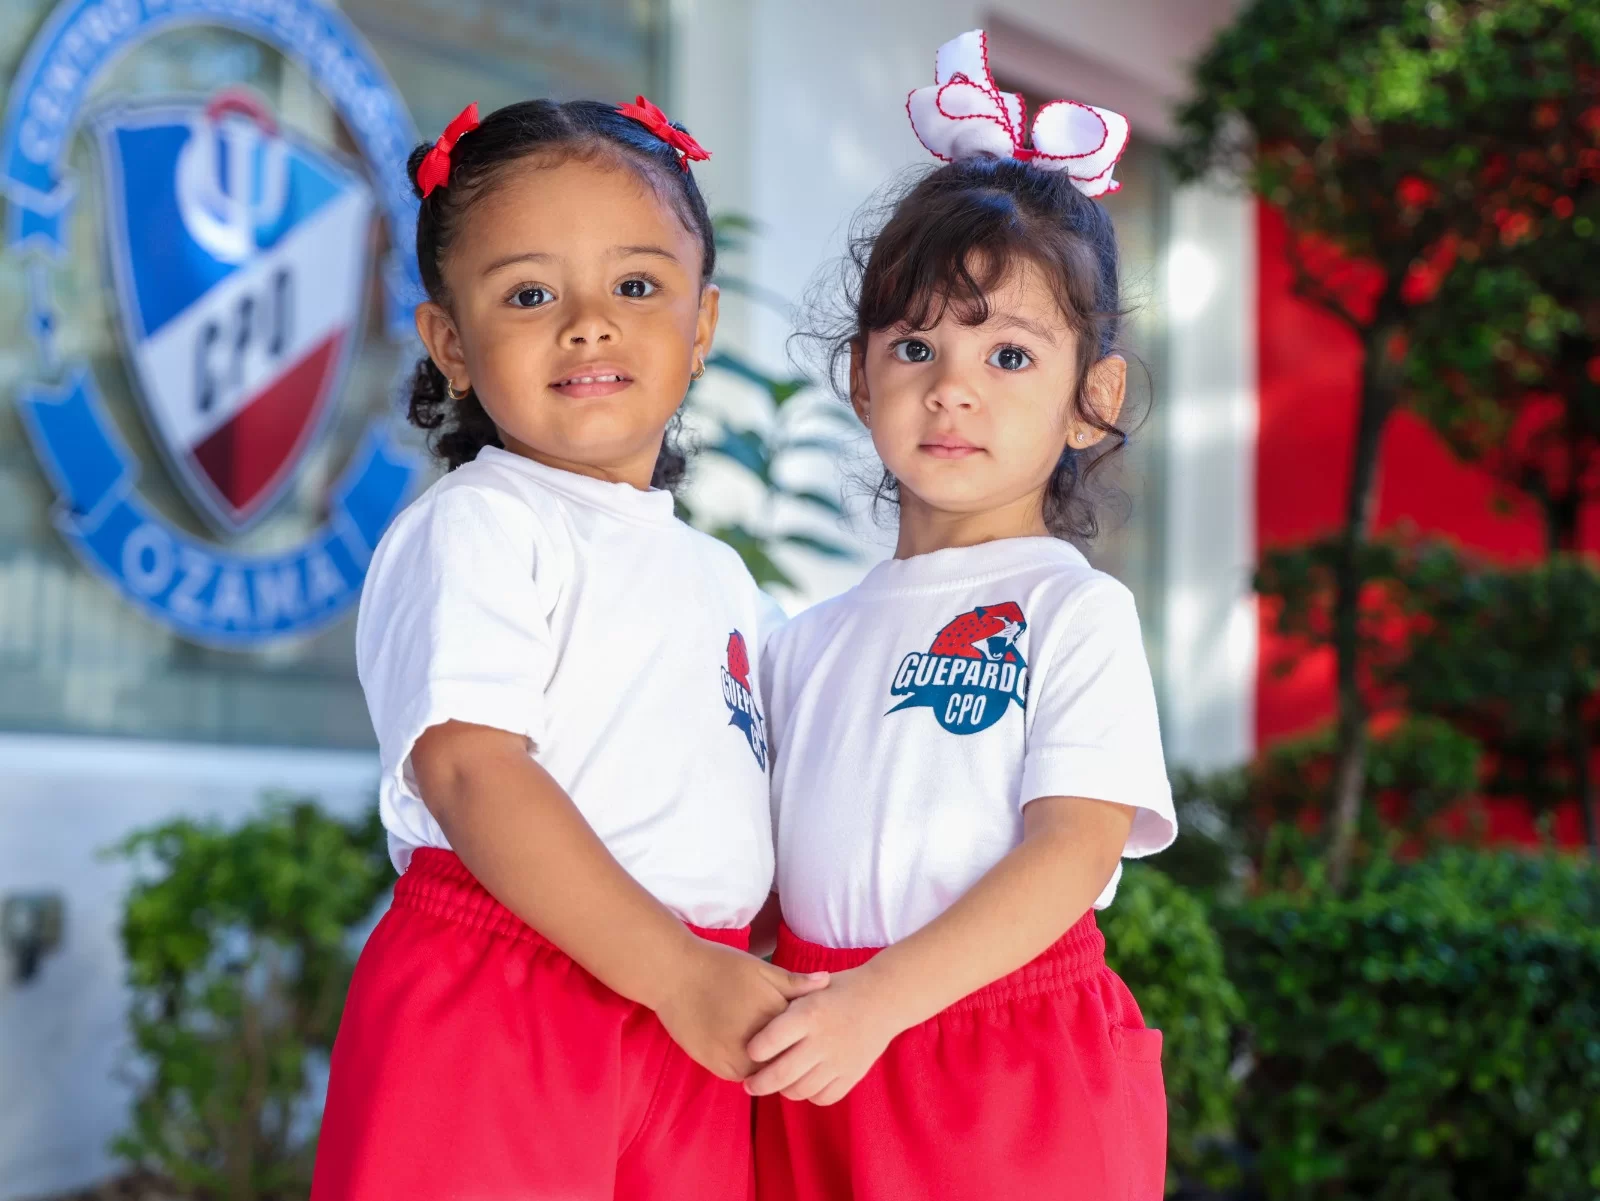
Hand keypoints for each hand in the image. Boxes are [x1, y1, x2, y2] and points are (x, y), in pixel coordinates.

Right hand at [654, 941, 828, 1081]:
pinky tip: (749, 1052)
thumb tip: (827, 982)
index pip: (803, 1037)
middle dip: (792, 1054)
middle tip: (793, 1045)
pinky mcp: (717, 1066)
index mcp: (774, 1017)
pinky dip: (750, 1069)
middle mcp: (758, 1043)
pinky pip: (744, 1076)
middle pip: (787, 1059)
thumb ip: (794, 983)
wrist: (674, 976)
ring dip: (771, 1066)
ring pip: (766, 1073)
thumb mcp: (760, 968)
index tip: (808, 1031)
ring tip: (772, 1050)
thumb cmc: (720, 967)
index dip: (806, 1035)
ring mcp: (736, 1059)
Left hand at [743, 966, 901, 1104]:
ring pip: (800, 1090)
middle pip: (782, 1074)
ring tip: (777, 1083)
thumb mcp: (811, 988)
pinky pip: (823, 1097)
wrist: (884, 999)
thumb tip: (753, 1019)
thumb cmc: (839, 991)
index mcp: (809, 1013)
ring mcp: (839, 1061)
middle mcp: (822, 1040)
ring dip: (784, 1090)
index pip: (771, 1040)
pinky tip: (805, 1083)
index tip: (750, 1051)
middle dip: (759, 1084)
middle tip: (749, 1085)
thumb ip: (785, 1003)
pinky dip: (810, 1095)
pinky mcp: (852, 1075)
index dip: (755, 1049)